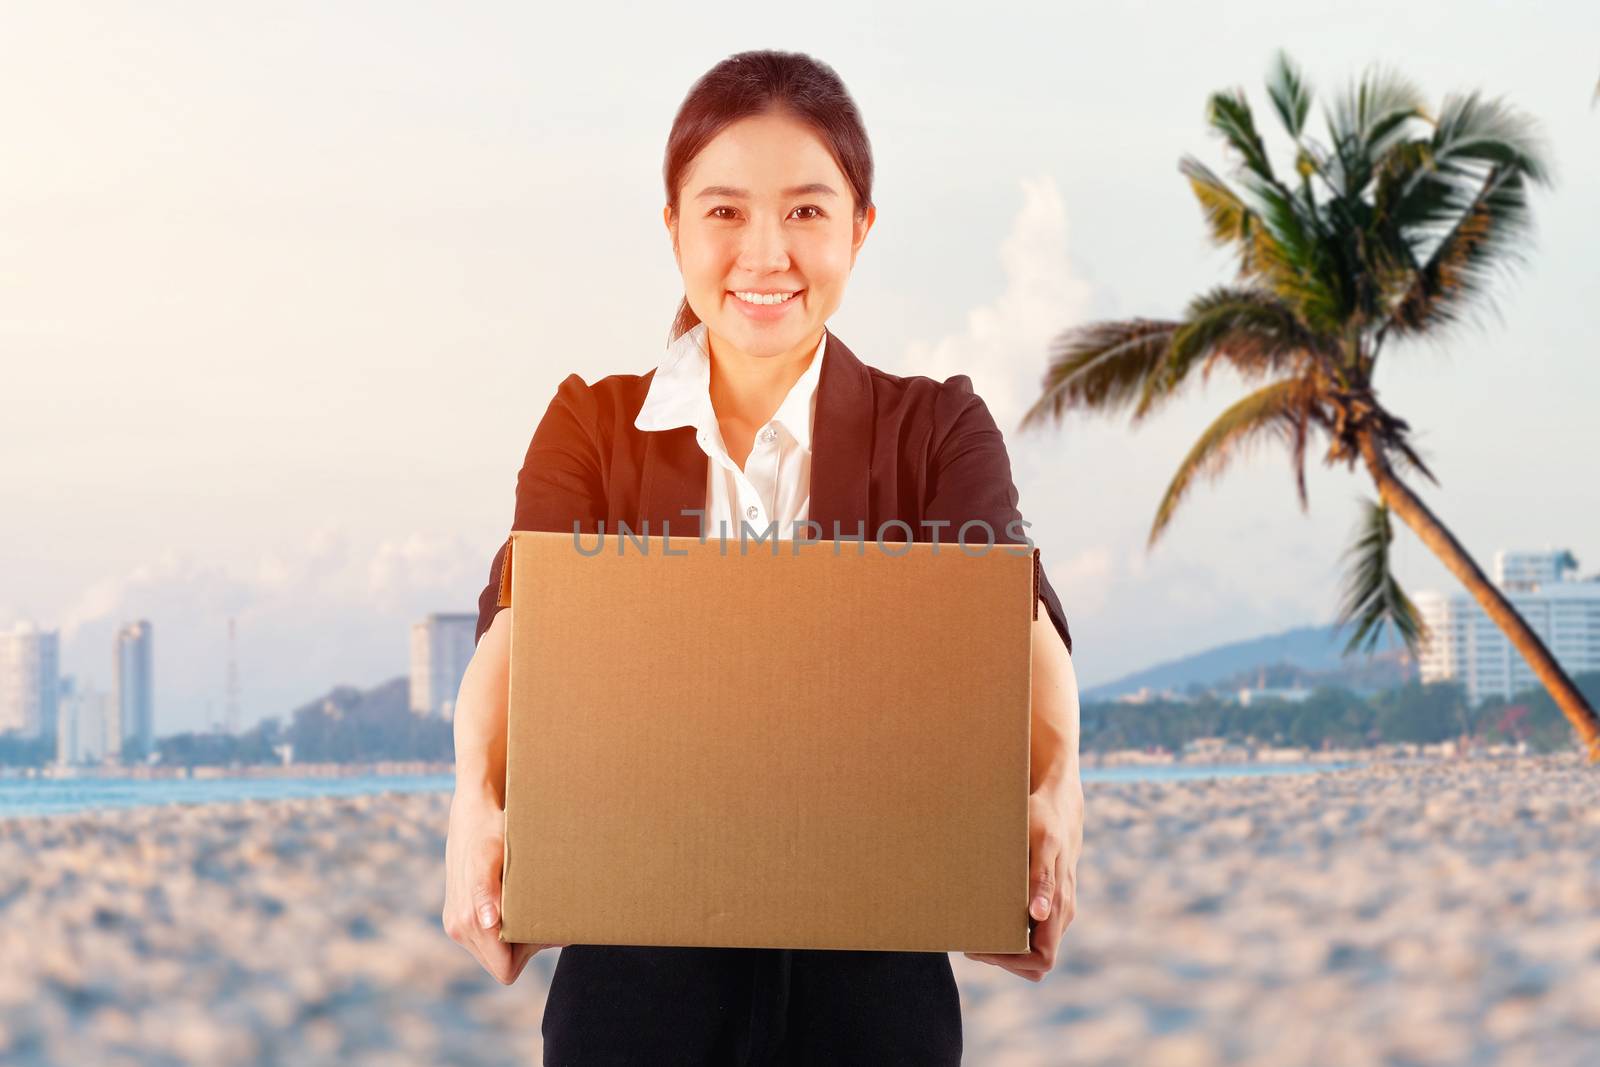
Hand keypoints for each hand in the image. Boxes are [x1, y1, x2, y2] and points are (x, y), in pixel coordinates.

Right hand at [442, 793, 565, 982]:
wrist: (473, 813)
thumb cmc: (490, 832)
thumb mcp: (492, 858)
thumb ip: (487, 892)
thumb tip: (486, 922)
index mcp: (467, 922)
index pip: (505, 969)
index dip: (527, 955)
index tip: (539, 926)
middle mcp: (458, 928)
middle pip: (500, 963)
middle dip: (523, 947)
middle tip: (539, 913)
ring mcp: (457, 923)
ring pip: (495, 952)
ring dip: (514, 936)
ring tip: (528, 903)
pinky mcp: (459, 915)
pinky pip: (487, 938)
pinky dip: (505, 926)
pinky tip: (516, 900)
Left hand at [963, 781, 1081, 981]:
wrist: (1057, 803)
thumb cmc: (1045, 821)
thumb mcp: (1041, 844)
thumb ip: (1042, 880)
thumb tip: (1038, 915)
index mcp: (1060, 906)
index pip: (1042, 960)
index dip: (1013, 961)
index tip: (984, 947)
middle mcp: (1060, 914)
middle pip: (1034, 963)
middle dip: (1004, 958)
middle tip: (972, 942)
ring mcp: (1055, 909)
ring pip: (1031, 950)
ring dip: (1004, 948)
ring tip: (974, 931)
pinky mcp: (1046, 901)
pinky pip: (1029, 932)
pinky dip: (1007, 934)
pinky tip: (985, 917)